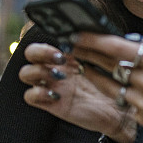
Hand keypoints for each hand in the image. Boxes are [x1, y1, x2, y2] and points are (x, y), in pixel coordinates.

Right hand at [19, 43, 136, 142]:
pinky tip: (56, 95)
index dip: (50, 37)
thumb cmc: (113, 83)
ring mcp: (51, 85)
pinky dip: (37, 93)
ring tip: (59, 76)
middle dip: (41, 52)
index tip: (66, 42)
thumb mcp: (107, 62)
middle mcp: (55, 68)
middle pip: (30, 53)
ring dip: (38, 71)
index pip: (47, 38)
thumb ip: (97, 48)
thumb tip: (91, 32)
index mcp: (67, 55)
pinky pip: (29, 96)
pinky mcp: (50, 104)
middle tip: (61, 58)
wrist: (117, 110)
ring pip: (25, 73)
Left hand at [69, 33, 142, 141]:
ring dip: (95, 74)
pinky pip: (124, 101)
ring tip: (85, 65)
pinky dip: (120, 91)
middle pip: (109, 65)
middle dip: (88, 54)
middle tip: (74, 47)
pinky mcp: (142, 117)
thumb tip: (130, 39)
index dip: (95, 40)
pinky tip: (114, 85)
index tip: (80, 34)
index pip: (118, 48)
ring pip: (110, 85)